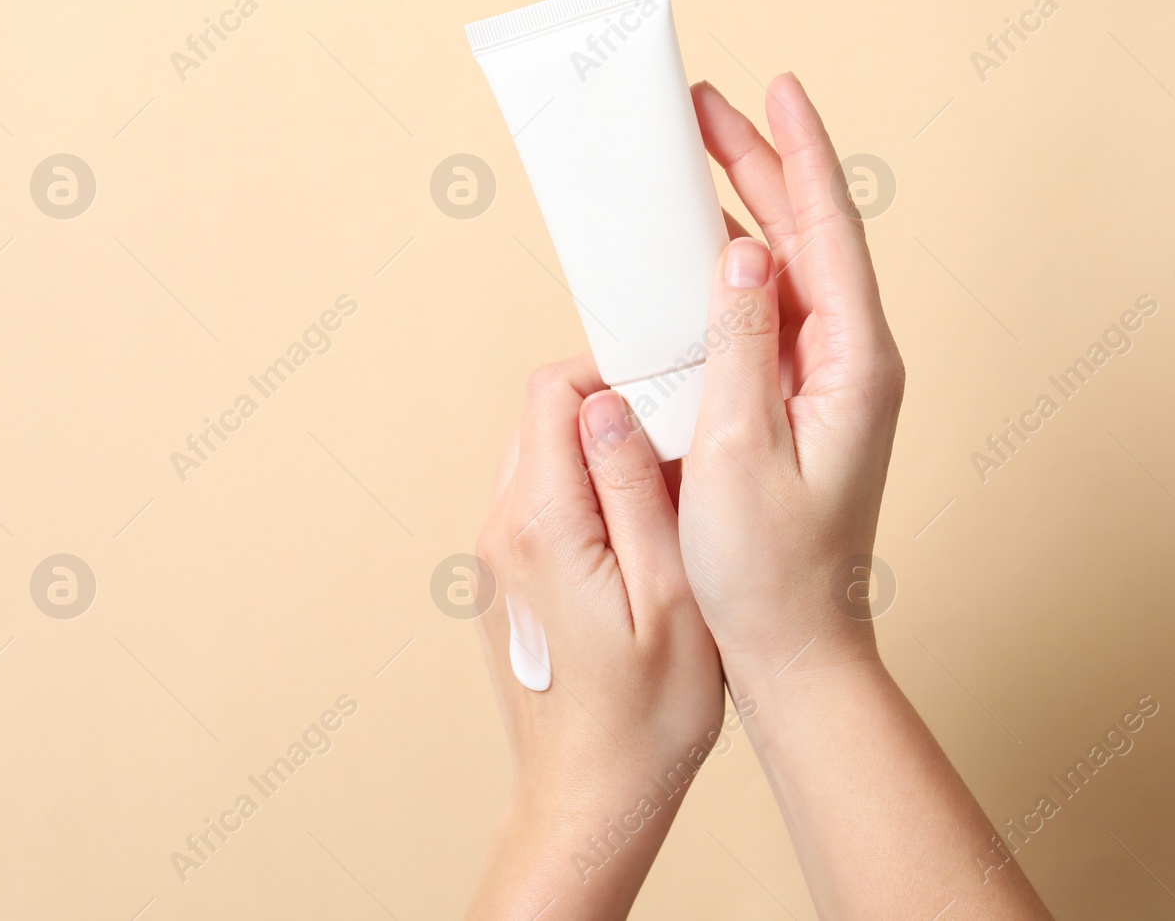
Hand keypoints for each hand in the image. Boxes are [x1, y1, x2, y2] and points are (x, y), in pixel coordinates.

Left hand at [467, 355, 724, 920]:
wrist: (591, 799)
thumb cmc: (648, 714)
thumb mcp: (670, 595)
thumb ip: (633, 491)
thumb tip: (610, 407)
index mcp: (541, 525)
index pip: (555, 392)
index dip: (617, 375)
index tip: (675, 398)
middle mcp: (501, 531)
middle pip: (542, 419)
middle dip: (611, 412)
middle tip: (680, 447)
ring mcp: (494, 559)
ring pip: (540, 459)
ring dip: (598, 457)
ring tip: (665, 496)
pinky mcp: (503, 582)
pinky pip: (537, 505)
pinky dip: (583, 498)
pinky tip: (635, 542)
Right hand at [678, 72, 904, 679]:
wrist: (797, 650)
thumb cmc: (771, 571)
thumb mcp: (742, 453)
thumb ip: (741, 347)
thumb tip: (742, 255)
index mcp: (856, 364)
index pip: (829, 231)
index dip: (801, 153)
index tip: (778, 88)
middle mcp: (851, 361)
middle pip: (807, 236)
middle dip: (759, 164)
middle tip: (706, 106)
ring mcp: (826, 381)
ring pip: (786, 270)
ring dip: (743, 210)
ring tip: (696, 158)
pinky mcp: (798, 404)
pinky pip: (766, 315)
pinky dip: (731, 273)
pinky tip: (697, 255)